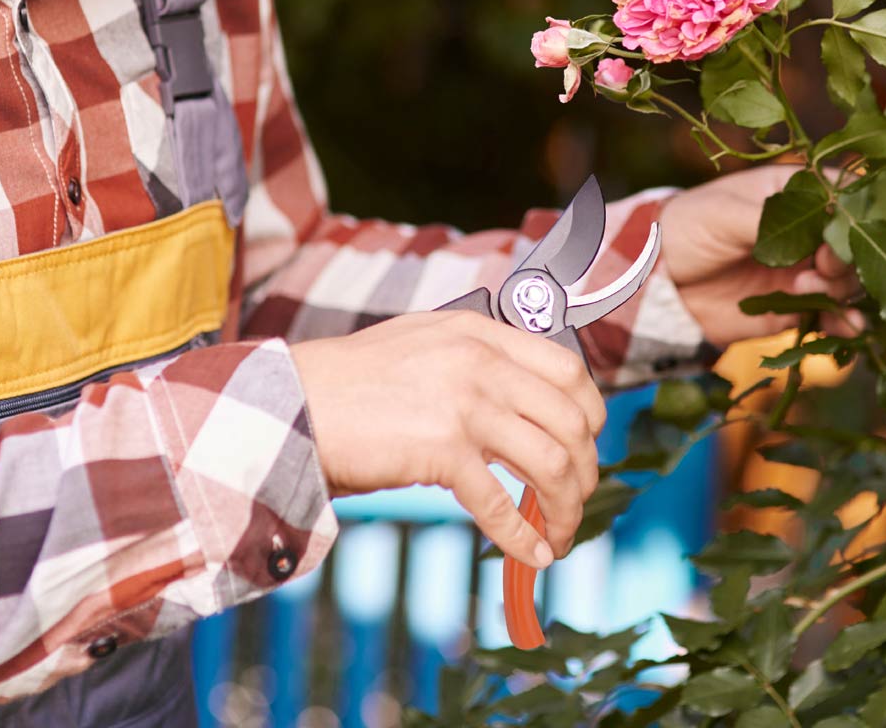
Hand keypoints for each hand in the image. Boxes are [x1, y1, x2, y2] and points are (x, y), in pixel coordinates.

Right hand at [289, 311, 606, 567]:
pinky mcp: (440, 450)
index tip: (588, 442)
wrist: (294, 402)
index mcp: (479, 332)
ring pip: (550, 464)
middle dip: (585, 469)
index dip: (590, 412)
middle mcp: (479, 361)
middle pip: (570, 421)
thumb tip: (525, 402)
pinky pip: (501, 504)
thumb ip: (476, 358)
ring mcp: (463, 403)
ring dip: (564, 508)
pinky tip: (534, 554)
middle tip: (577, 497)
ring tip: (559, 533)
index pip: (567, 368)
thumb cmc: (354, 381)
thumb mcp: (425, 344)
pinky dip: (524, 537)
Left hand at [659, 165, 860, 348]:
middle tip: (822, 265)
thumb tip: (824, 226)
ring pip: (847, 280)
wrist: (656, 283)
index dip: (854, 211)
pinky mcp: (795, 306)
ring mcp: (802, 269)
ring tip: (806, 290)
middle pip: (852, 241)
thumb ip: (772, 220)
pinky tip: (846, 327)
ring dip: (840, 287)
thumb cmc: (685, 229)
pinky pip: (831, 315)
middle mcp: (805, 230)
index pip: (843, 193)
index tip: (843, 228)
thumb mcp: (724, 214)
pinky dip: (844, 323)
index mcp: (791, 192)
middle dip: (845, 255)